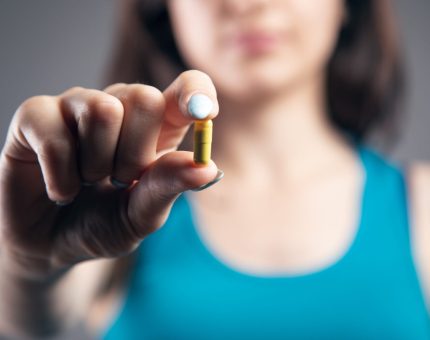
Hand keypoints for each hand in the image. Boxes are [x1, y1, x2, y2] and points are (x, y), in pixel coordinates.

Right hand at [0, 70, 219, 278]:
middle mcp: (119, 107)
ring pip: (103, 110)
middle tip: (119, 181)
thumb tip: (206, 167)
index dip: (196, 94)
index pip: (185, 89)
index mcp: (156, 128)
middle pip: (145, 98)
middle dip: (135, 155)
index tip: (204, 114)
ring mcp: (76, 106)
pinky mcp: (36, 115)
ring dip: (97, 165)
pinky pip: (56, 134)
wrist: (52, 245)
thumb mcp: (142, 215)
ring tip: (88, 182)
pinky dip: (61, 177)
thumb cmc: (103, 224)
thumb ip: (168, 187)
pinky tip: (60, 189)